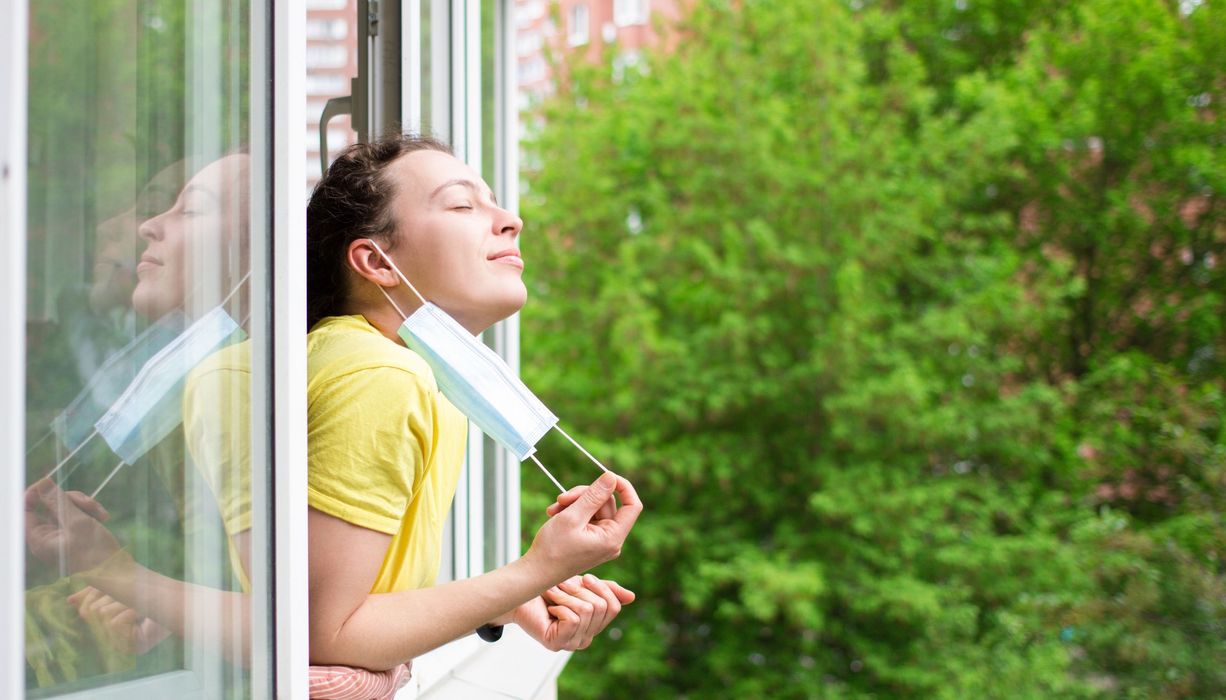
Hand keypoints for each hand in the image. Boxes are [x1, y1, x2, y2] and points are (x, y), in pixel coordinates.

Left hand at [25, 478, 123, 571]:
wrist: (116, 569)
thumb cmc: (95, 552)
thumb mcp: (77, 522)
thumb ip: (58, 501)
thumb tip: (42, 483)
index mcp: (38, 537)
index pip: (25, 508)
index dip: (36, 493)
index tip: (51, 483)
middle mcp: (46, 535)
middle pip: (49, 503)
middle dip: (70, 498)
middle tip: (88, 503)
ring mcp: (61, 533)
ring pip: (66, 505)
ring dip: (84, 504)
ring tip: (100, 512)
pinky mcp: (74, 531)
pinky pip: (77, 512)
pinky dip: (90, 511)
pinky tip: (103, 517)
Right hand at [67, 586, 170, 654]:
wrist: (178, 598)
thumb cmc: (149, 590)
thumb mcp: (117, 587)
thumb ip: (95, 594)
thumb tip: (69, 600)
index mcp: (108, 626)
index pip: (85, 609)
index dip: (98, 594)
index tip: (118, 588)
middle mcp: (114, 639)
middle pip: (92, 610)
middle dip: (115, 597)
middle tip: (134, 598)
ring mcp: (124, 645)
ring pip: (102, 614)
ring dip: (124, 602)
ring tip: (141, 606)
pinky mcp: (134, 647)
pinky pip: (114, 622)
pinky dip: (129, 611)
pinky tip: (143, 614)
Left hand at [514, 574, 635, 650]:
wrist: (521, 595)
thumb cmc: (550, 589)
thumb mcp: (583, 586)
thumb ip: (606, 591)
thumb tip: (631, 597)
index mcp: (594, 626)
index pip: (613, 607)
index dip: (602, 588)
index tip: (586, 578)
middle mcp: (586, 638)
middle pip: (601, 607)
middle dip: (580, 590)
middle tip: (562, 586)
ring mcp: (571, 643)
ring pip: (586, 610)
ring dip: (567, 595)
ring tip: (553, 594)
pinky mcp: (557, 643)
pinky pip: (573, 618)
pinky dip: (560, 604)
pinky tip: (550, 606)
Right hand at [525, 472, 642, 581]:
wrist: (536, 572)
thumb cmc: (553, 549)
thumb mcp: (573, 516)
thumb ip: (594, 495)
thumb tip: (611, 477)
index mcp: (613, 538)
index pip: (632, 506)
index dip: (623, 487)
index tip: (606, 475)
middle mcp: (611, 540)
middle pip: (608, 503)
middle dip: (584, 495)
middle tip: (562, 498)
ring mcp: (601, 541)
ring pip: (595, 508)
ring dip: (574, 503)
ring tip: (554, 508)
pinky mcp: (591, 540)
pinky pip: (588, 517)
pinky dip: (572, 512)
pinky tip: (555, 514)